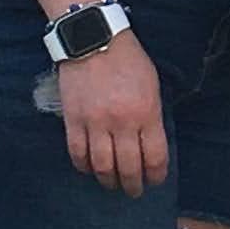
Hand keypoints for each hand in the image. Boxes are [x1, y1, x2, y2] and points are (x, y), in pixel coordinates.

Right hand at [54, 32, 169, 197]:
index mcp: (147, 113)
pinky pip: (77, 153)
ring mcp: (95, 122)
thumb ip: (152, 116)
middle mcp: (122, 122)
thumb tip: (150, 144)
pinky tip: (90, 169)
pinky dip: (84, 167)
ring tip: (112, 184)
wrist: (94, 38)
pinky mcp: (73, 119)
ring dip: (109, 181)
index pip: (155, 157)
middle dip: (133, 185)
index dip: (156, 175)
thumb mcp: (152, 85)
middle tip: (134, 191)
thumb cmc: (128, 59)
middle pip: (129, 168)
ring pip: (102, 166)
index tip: (155, 181)